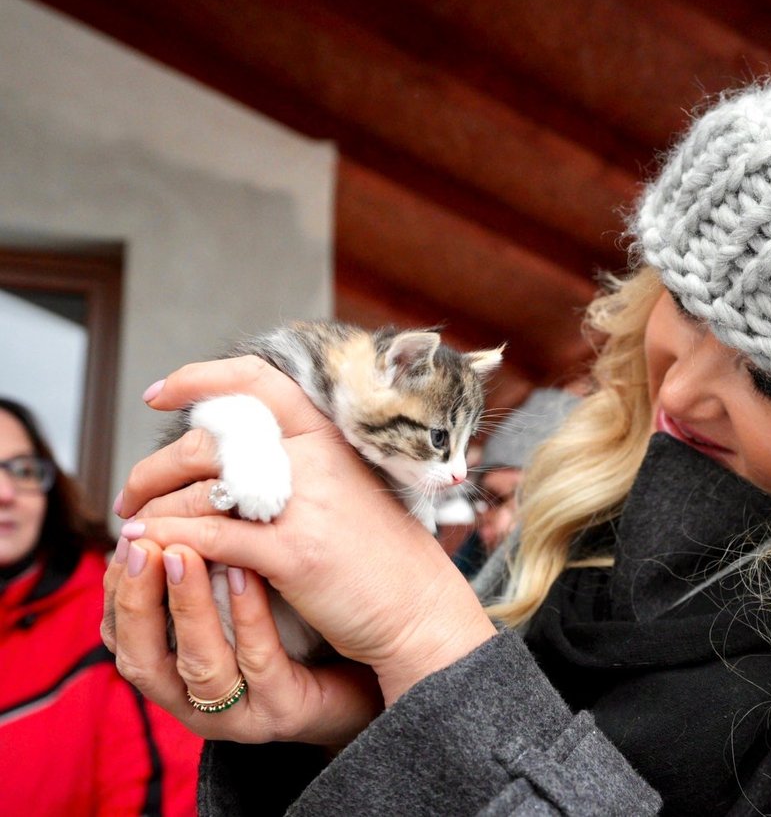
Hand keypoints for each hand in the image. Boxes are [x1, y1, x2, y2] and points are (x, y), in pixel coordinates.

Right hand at [103, 541, 380, 745]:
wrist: (364, 663)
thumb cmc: (287, 629)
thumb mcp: (230, 601)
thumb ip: (194, 571)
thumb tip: (156, 508)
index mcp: (173, 674)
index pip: (123, 635)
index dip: (119, 589)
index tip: (127, 534)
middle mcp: (196, 704)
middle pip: (145, 659)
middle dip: (138, 601)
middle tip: (144, 544)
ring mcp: (244, 712)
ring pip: (202, 665)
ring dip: (189, 605)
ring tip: (187, 552)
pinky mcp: (287, 710)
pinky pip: (261, 663)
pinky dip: (248, 617)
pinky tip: (247, 574)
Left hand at [113, 355, 495, 703]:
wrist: (419, 608)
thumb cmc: (380, 554)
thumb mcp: (347, 488)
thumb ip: (299, 464)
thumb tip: (233, 454)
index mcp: (328, 436)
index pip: (255, 381)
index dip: (198, 378)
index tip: (157, 395)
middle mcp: (315, 458)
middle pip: (208, 441)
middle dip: (153, 467)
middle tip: (133, 492)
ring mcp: (304, 504)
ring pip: (199, 491)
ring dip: (152, 511)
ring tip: (134, 529)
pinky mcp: (292, 553)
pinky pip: (208, 538)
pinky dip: (169, 543)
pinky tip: (151, 551)